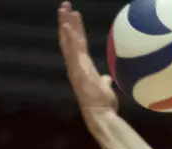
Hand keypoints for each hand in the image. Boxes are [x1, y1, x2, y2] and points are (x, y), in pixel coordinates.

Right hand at [58, 2, 117, 117]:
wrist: (100, 115)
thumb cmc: (103, 104)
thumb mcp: (104, 88)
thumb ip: (104, 81)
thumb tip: (107, 79)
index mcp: (82, 67)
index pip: (77, 44)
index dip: (74, 30)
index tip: (74, 16)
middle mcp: (75, 65)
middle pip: (69, 38)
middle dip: (66, 21)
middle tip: (64, 5)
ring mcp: (75, 67)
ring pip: (68, 40)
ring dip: (66, 23)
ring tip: (64, 8)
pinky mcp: (78, 69)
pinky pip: (72, 50)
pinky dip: (69, 37)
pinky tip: (67, 25)